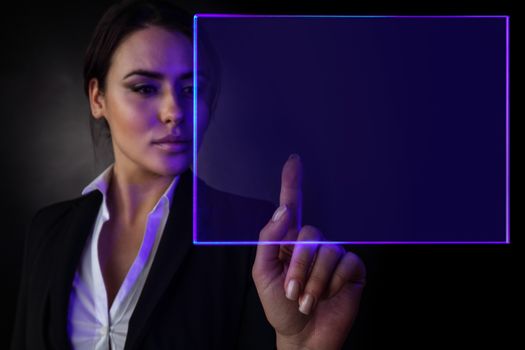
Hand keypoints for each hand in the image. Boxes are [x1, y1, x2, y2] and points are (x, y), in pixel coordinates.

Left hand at [252, 154, 365, 349]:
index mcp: (288, 241)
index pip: (292, 206)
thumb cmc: (278, 305)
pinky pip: (346, 264)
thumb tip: (283, 209)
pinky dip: (332, 285)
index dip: (292, 182)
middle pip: (310, 234)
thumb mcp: (263, 273)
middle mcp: (313, 244)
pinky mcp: (352, 269)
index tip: (293, 159)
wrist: (303, 335)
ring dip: (314, 281)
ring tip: (307, 300)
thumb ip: (270, 240)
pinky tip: (328, 297)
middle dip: (299, 266)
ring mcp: (334, 255)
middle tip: (291, 291)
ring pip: (328, 251)